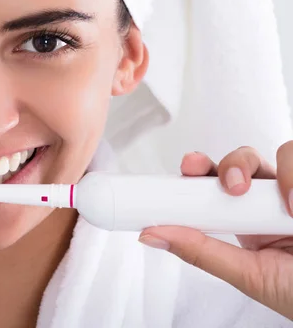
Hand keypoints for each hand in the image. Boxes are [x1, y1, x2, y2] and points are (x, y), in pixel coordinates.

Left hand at [138, 142, 292, 320]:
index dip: (199, 169)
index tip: (188, 167)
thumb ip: (201, 252)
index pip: (215, 183)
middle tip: (233, 188)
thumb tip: (151, 234)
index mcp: (246, 219)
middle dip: (230, 165)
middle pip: (241, 161)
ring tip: (287, 207)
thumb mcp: (249, 275)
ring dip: (278, 174)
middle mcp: (271, 199)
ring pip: (278, 154)